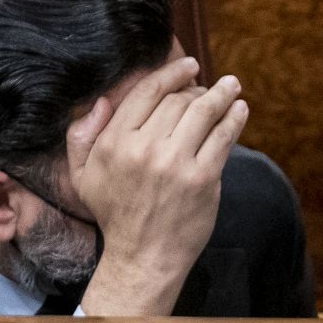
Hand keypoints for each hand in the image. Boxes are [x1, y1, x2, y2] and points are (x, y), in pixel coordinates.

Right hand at [68, 56, 248, 315]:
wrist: (143, 257)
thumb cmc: (115, 214)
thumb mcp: (83, 176)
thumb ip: (81, 136)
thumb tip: (101, 101)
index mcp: (114, 143)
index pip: (147, 92)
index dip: (171, 73)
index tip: (188, 65)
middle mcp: (144, 149)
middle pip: (178, 100)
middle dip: (196, 88)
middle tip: (207, 88)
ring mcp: (176, 163)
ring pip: (204, 111)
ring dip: (222, 94)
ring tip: (232, 86)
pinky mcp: (203, 177)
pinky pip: (223, 136)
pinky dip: (235, 118)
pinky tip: (240, 109)